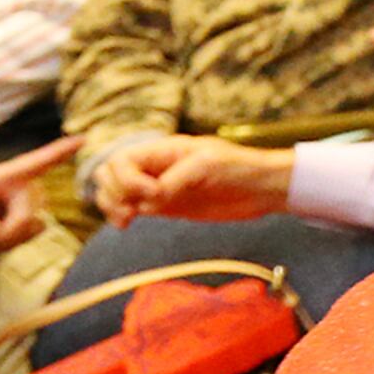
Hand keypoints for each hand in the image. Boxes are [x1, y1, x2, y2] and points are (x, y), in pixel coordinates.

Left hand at [0, 135, 77, 251]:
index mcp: (9, 174)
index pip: (39, 161)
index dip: (62, 151)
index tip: (84, 139)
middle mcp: (28, 185)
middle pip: (27, 217)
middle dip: (4, 236)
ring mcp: (33, 202)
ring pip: (31, 230)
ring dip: (7, 242)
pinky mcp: (34, 218)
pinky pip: (31, 236)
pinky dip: (11, 244)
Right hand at [94, 133, 293, 225]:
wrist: (263, 188)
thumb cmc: (239, 168)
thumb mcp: (206, 167)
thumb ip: (174, 181)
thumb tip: (148, 202)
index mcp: (164, 149)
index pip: (122, 159)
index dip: (127, 179)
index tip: (153, 194)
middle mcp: (156, 166)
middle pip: (110, 173)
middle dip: (112, 192)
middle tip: (131, 212)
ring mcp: (158, 186)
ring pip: (116, 191)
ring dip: (111, 204)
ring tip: (125, 221)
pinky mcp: (165, 205)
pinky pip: (132, 206)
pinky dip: (122, 214)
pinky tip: (127, 223)